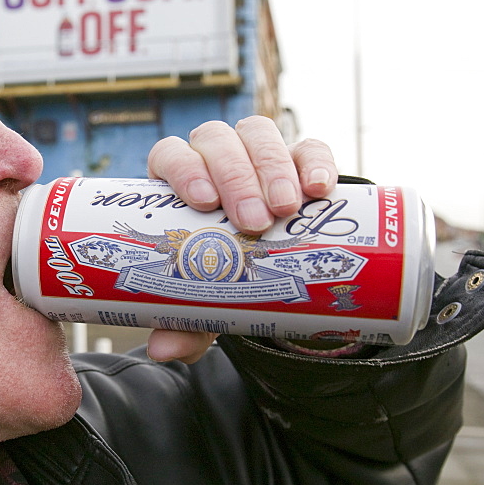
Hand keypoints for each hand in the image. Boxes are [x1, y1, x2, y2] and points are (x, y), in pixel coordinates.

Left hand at [144, 116, 337, 361]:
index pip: (171, 155)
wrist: (271, 268)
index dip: (183, 168)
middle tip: (252, 221)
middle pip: (217, 142)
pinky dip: (315, 162)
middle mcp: (213, 157)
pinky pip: (307, 146)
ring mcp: (256, 152)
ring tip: (285, 209)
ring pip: (258, 135)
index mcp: (176, 180)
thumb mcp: (204, 299)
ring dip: (271, 167)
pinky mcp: (299, 159)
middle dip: (235, 177)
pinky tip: (319, 189)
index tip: (202, 201)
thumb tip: (164, 349)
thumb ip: (184, 320)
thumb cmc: (221, 274)